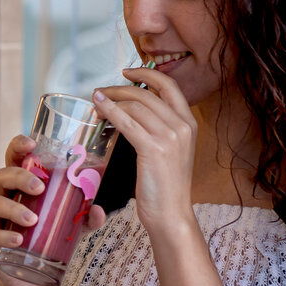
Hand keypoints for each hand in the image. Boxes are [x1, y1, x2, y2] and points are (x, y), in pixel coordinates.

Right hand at [0, 134, 105, 285]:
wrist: (32, 277)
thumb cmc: (48, 241)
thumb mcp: (72, 227)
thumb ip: (86, 217)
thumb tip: (97, 209)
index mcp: (22, 187)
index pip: (15, 159)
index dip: (18, 147)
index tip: (31, 144)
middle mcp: (5, 198)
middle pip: (3, 176)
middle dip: (20, 178)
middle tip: (39, 188)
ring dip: (14, 208)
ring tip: (33, 219)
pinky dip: (5, 235)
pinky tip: (18, 239)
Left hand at [91, 67, 197, 235]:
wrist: (171, 213)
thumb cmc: (164, 185)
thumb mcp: (169, 151)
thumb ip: (157, 129)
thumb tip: (129, 110)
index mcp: (189, 123)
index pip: (170, 86)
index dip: (147, 74)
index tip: (127, 72)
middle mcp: (183, 126)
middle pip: (147, 93)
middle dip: (120, 88)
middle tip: (100, 92)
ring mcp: (170, 137)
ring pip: (135, 105)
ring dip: (111, 100)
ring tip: (95, 104)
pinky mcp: (154, 148)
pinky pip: (127, 122)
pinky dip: (110, 111)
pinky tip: (98, 109)